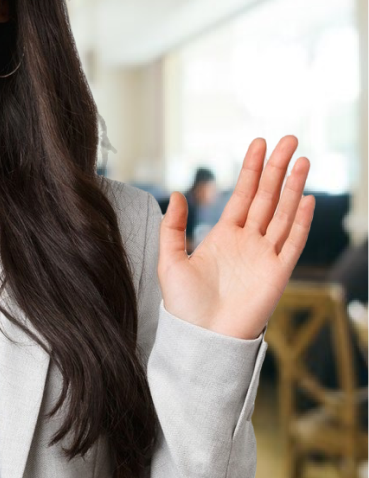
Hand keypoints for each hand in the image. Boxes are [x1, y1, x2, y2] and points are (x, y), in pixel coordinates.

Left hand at [158, 136, 314, 339]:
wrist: (202, 338)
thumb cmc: (184, 305)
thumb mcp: (169, 260)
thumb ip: (173, 227)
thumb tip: (179, 194)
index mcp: (223, 235)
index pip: (242, 194)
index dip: (251, 169)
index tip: (259, 144)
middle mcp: (247, 241)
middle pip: (267, 196)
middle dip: (277, 167)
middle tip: (288, 139)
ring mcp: (264, 255)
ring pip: (284, 213)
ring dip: (293, 186)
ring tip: (301, 159)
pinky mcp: (277, 273)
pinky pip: (293, 242)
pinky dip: (302, 220)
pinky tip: (307, 198)